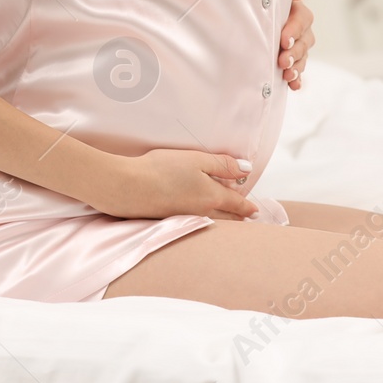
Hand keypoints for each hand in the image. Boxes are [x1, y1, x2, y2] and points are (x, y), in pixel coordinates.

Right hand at [92, 148, 259, 220]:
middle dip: (238, 217)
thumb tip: (246, 169)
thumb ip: (222, 164)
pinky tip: (200, 215)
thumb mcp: (196, 159)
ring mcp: (186, 219)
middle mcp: (203, 213)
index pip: (237, 204)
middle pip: (227, 218)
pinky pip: (197, 223)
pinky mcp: (170, 220)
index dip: (248, 206)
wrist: (127, 188)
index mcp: (213, 197)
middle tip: (246, 218)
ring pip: (212, 222)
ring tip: (229, 219)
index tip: (255, 211)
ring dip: (224, 221)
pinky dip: (206, 221)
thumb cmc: (161, 170)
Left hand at [279, 0, 314, 89]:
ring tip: (287, 74)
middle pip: (304, 39)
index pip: (301, 17)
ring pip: (303, 54)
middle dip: (295, 51)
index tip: (284, 40)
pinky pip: (298, 68)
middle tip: (282, 60)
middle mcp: (298, 25)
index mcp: (293, 8)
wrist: (245, 10)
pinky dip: (297, 78)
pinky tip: (294, 85)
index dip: (295, 29)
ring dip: (297, 65)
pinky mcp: (290, 56)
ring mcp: (296, 42)